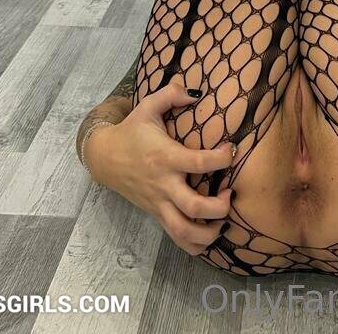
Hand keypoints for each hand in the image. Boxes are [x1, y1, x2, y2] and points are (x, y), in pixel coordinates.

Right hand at [84, 83, 234, 255]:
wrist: (104, 157)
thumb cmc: (131, 131)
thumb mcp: (147, 106)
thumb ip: (171, 94)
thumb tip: (196, 92)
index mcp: (165, 157)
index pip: (199, 162)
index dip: (222, 158)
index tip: (232, 150)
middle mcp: (163, 184)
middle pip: (195, 207)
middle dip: (220, 206)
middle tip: (230, 193)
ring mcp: (159, 204)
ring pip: (185, 232)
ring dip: (210, 232)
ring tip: (222, 218)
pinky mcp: (156, 214)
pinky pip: (177, 239)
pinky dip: (196, 244)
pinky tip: (210, 232)